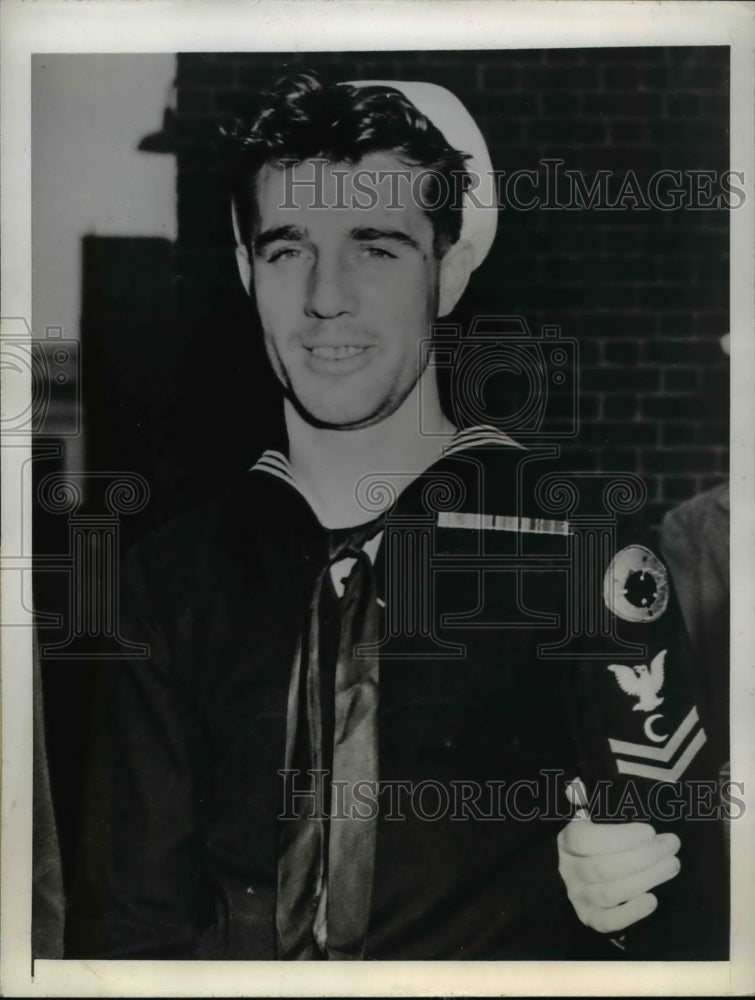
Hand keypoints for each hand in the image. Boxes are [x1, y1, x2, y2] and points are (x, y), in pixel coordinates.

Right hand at [557, 778, 681, 933]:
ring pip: (609, 892)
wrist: (585, 873)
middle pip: (603, 867)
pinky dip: (631, 912)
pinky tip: (653, 899)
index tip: (649, 830)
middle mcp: (568, 870)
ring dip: (645, 879)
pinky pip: (608, 921)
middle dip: (643, 856)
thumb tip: (577, 786)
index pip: (586, 840)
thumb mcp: (590, 815)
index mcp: (567, 840)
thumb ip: (585, 798)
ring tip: (672, 865)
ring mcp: (578, 896)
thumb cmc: (596, 838)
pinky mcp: (591, 918)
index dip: (619, 837)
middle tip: (671, 845)